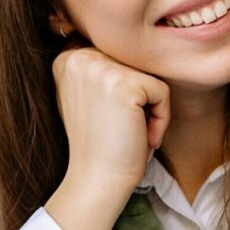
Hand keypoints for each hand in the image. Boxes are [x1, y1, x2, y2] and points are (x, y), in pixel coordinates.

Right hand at [44, 46, 170, 229]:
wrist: (97, 180)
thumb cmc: (99, 146)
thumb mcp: (86, 98)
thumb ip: (99, 71)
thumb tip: (131, 49)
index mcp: (67, 58)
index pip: (119, 58)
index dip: (124, 93)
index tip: (110, 122)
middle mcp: (79, 57)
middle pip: (136, 66)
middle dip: (139, 101)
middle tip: (122, 131)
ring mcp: (101, 68)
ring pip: (150, 78)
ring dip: (150, 111)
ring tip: (130, 134)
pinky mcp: (125, 84)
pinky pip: (163, 92)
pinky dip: (161, 120)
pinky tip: (141, 138)